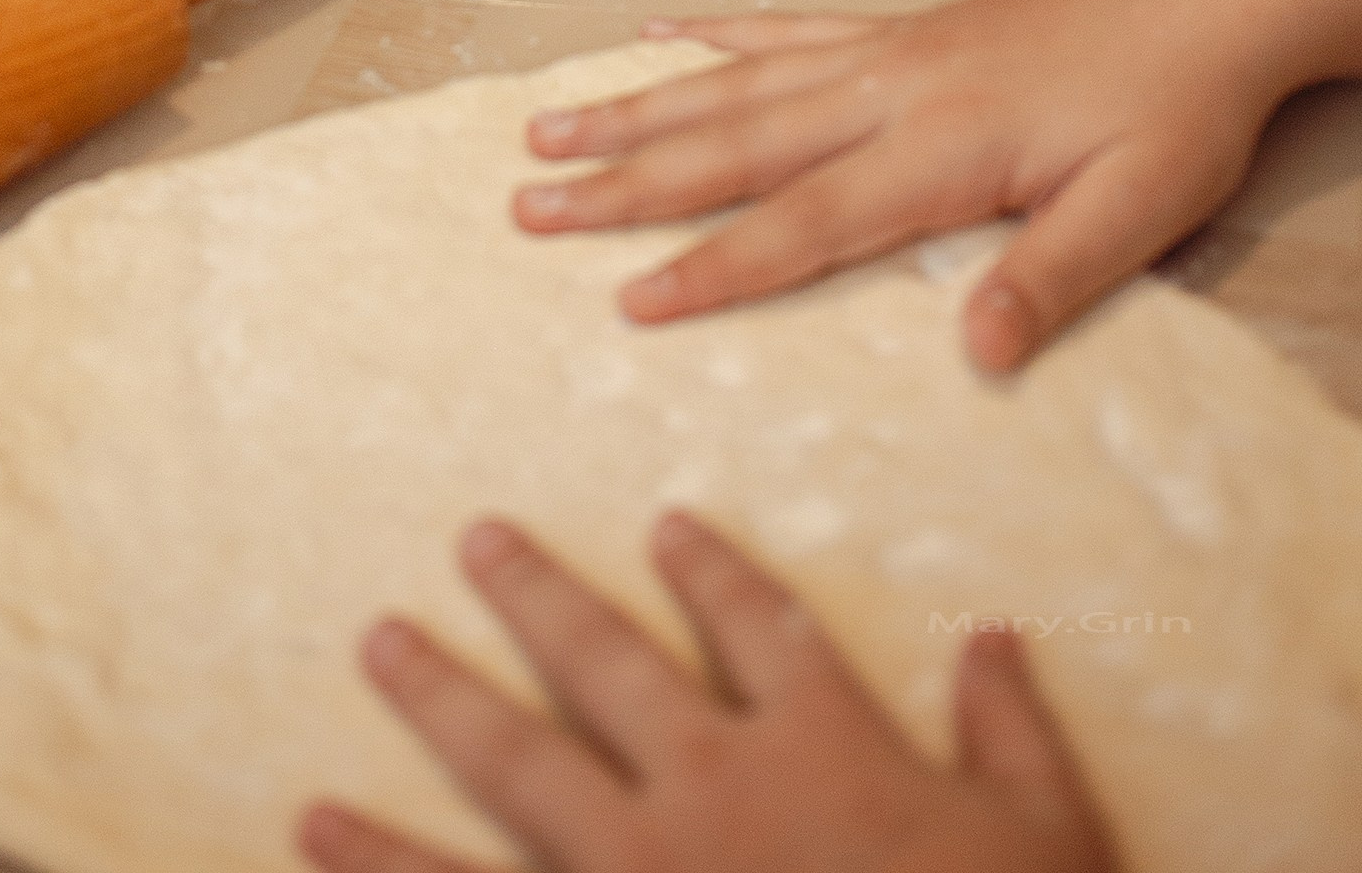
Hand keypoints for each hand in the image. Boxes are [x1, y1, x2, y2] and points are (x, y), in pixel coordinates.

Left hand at [300, 513, 1115, 872]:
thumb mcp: (1051, 841)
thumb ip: (1015, 736)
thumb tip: (997, 641)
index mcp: (821, 750)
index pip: (759, 629)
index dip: (712, 574)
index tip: (667, 525)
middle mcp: (712, 788)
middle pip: (607, 665)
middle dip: (538, 595)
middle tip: (475, 535)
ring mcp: (638, 869)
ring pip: (517, 762)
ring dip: (442, 696)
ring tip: (377, 642)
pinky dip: (384, 862)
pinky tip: (313, 827)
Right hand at [512, 0, 1293, 370]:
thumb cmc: (1174, 112)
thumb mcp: (1141, 211)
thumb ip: (1051, 278)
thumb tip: (977, 356)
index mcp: (939, 150)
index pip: (804, 224)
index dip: (713, 266)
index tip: (627, 302)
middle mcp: (889, 91)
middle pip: (733, 144)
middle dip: (624, 183)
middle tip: (527, 205)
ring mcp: (884, 50)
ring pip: (735, 81)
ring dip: (637, 107)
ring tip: (549, 126)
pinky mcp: (898, 28)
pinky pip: (784, 27)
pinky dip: (714, 32)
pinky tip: (656, 34)